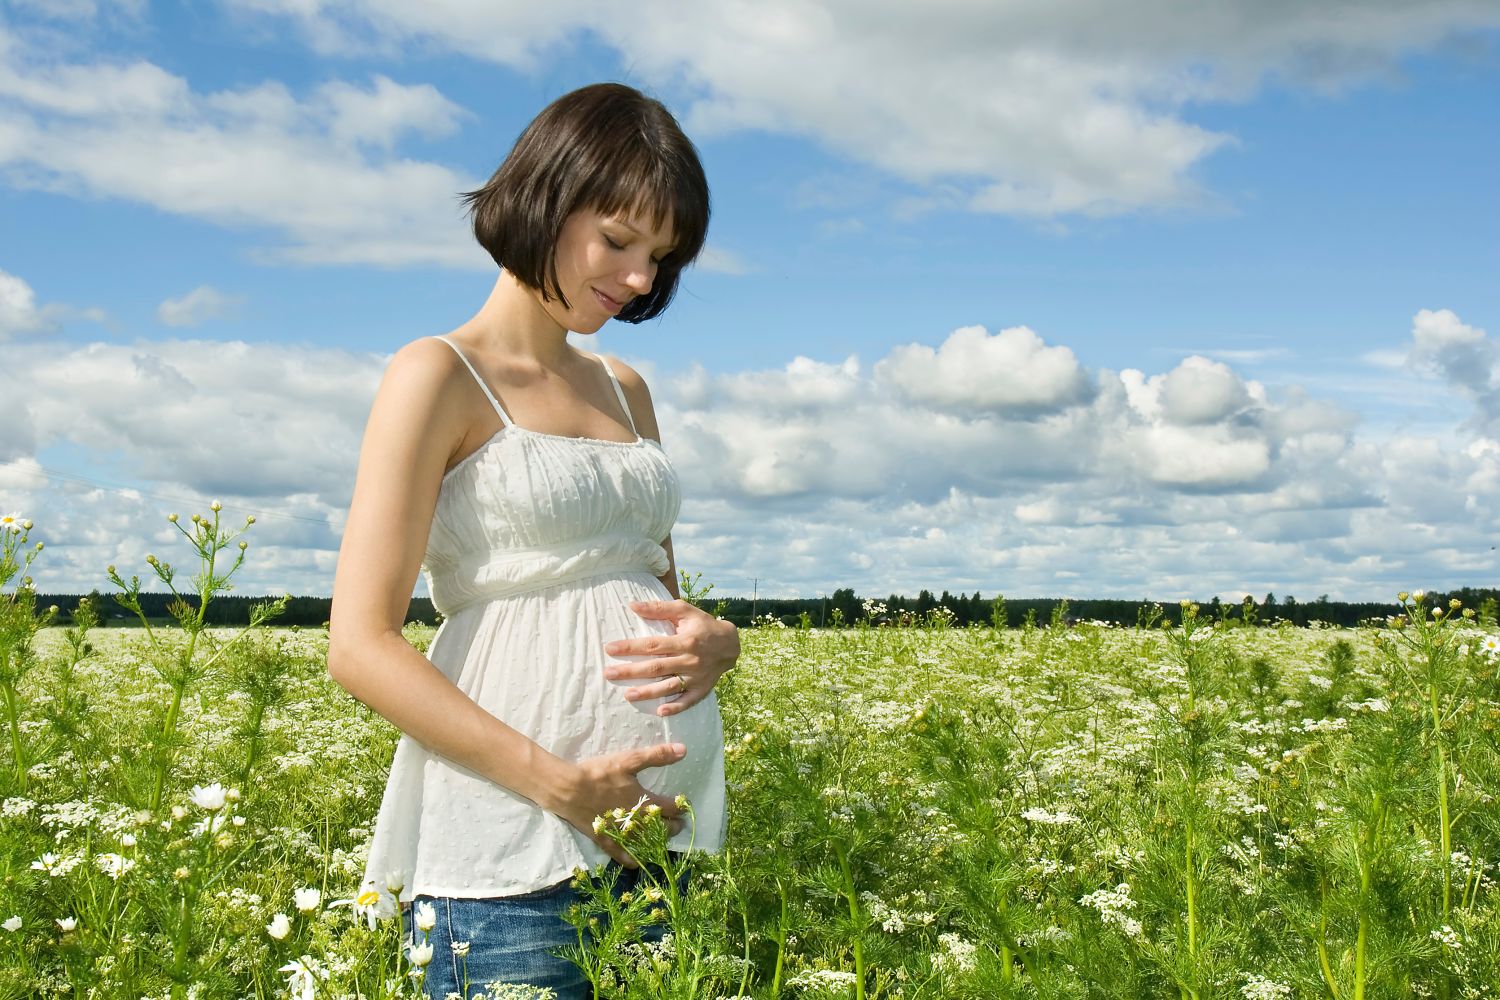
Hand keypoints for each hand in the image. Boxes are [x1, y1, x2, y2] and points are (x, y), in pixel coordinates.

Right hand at [552, 742, 686, 866]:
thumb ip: (657, 756)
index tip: (684, 809)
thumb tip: (683, 750)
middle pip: (661, 828)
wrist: (569, 790)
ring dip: (656, 842)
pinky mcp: (605, 840)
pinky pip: (620, 855)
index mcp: (645, 801)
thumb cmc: (600, 774)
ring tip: (661, 840)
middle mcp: (637, 821)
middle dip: (672, 826)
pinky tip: (636, 862)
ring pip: (645, 842)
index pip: (670, 808)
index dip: (680, 808)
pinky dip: (630, 860)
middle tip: (677, 825)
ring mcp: (621, 833)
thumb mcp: (629, 760)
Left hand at [603, 600, 739, 715]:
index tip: (610, 649)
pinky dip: (676, 707)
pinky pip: (688, 700)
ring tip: (628, 695)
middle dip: (631, 671)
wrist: (731, 644)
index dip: (630, 647)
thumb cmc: (703, 625)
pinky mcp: (702, 689)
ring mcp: (696, 677)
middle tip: (608, 674)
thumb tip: (632, 605)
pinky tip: (660, 711)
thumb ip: (659, 608)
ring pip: (669, 686)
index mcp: (684, 640)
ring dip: (648, 692)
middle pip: (656, 667)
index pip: (652, 645)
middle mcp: (690, 660)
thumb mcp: (684, 611)